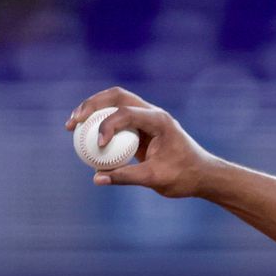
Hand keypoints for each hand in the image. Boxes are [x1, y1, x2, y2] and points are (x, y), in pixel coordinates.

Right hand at [65, 87, 217, 198]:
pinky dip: (99, 123)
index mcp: (160, 121)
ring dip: (93, 109)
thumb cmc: (185, 176)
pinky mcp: (141, 128)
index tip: (98, 144)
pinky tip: (84, 137)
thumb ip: (126, 177)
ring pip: (115, 103)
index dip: (107, 125)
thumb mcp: (156, 179)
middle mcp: (153, 114)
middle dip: (92, 105)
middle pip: (117, 96)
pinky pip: (116, 119)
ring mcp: (147, 118)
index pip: (126, 113)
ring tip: (72, 125)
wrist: (203, 175)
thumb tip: (96, 178)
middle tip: (73, 122)